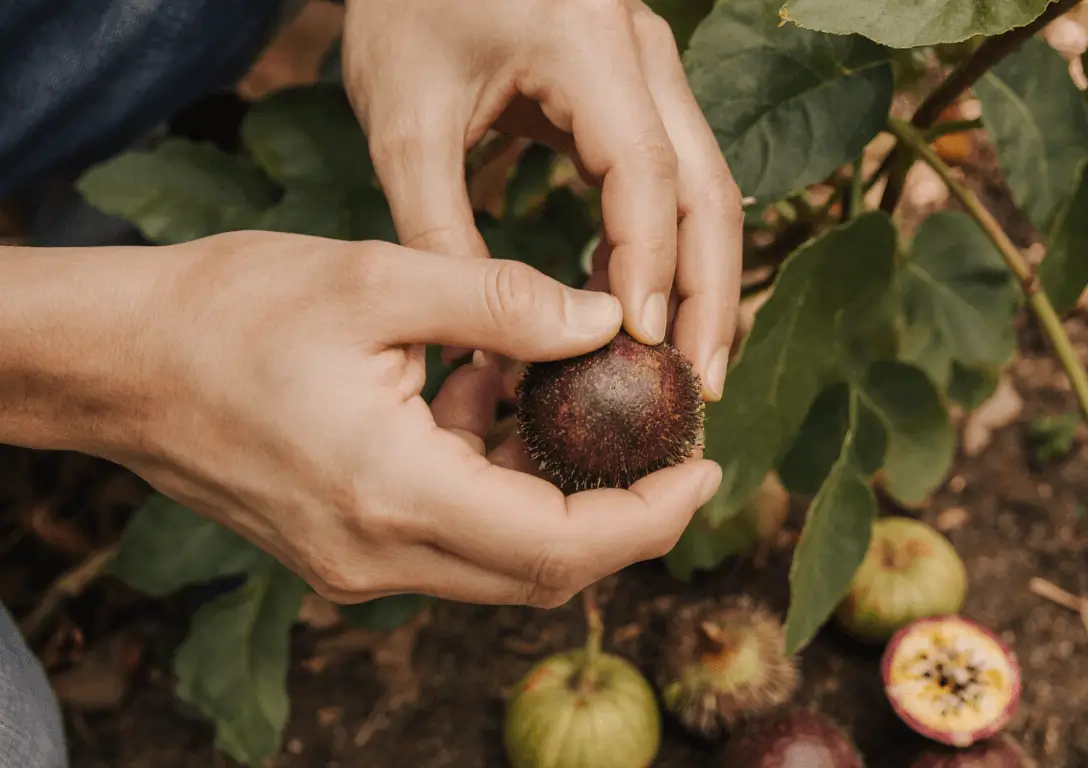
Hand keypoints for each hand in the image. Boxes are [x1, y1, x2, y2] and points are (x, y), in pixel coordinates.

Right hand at [76, 232, 721, 606]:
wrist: (119, 365)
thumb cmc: (231, 311)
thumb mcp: (379, 282)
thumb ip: (505, 305)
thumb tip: (604, 320)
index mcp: (394, 493)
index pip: (562, 545)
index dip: (650, 516)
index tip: (705, 468)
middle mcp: (379, 555)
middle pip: (544, 571)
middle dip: (622, 513)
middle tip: (668, 443)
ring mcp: (356, 566)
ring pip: (501, 562)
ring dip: (551, 492)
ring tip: (550, 392)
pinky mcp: (343, 552)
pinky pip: (452, 541)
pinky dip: (493, 486)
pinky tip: (478, 400)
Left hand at [339, 0, 742, 400]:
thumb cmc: (402, 14)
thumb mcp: (405, 126)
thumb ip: (443, 235)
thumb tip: (487, 350)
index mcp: (584, 40)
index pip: (645, 172)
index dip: (650, 266)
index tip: (644, 346)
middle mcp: (640, 48)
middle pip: (707, 186)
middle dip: (709, 293)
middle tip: (699, 385)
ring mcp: (650, 67)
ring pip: (706, 187)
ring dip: (701, 280)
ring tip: (686, 368)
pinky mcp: (640, 90)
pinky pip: (672, 180)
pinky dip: (666, 250)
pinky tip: (641, 314)